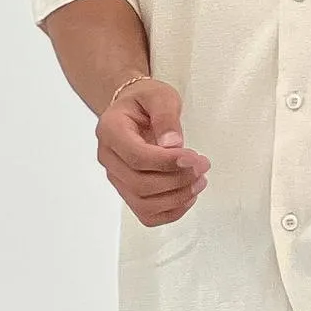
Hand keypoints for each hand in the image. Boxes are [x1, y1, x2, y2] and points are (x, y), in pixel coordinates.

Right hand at [97, 78, 209, 225]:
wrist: (133, 109)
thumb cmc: (145, 101)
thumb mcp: (159, 96)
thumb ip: (166, 116)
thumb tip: (173, 144)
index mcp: (110, 131)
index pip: (136, 157)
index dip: (167, 162)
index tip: (193, 157)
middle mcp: (108, 158)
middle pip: (140, 184)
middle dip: (177, 180)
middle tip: (202, 166)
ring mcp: (116, 178)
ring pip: (143, 203)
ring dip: (177, 198)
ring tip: (200, 181)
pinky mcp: (128, 192)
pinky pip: (146, 214)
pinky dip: (171, 212)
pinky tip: (188, 195)